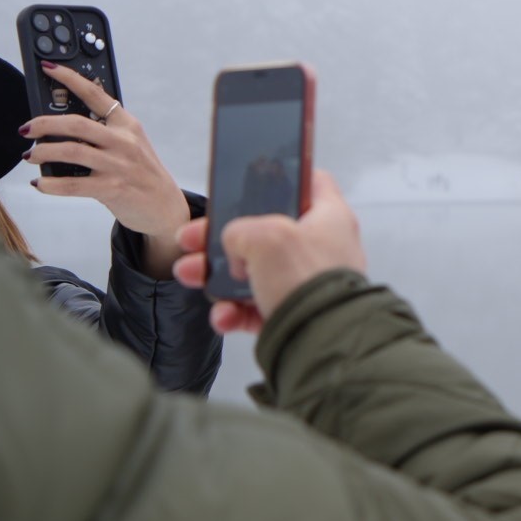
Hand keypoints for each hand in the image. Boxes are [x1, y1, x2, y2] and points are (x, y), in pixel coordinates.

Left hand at [24, 61, 189, 276]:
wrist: (166, 206)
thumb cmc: (141, 172)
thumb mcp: (131, 144)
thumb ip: (104, 131)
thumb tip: (60, 125)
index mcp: (127, 124)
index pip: (95, 94)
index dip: (69, 78)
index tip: (48, 68)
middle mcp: (123, 141)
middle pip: (76, 124)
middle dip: (45, 124)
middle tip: (26, 129)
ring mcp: (118, 165)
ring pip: (72, 151)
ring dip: (43, 153)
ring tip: (30, 156)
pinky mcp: (112, 189)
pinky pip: (74, 184)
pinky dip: (52, 185)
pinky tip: (40, 184)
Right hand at [172, 170, 364, 333]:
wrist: (322, 342)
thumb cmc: (308, 280)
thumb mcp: (266, 235)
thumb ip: (242, 229)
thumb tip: (235, 245)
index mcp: (329, 218)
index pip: (310, 183)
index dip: (280, 178)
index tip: (250, 183)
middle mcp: (323, 249)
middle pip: (266, 232)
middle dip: (222, 238)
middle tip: (192, 240)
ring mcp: (308, 284)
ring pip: (255, 272)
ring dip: (218, 275)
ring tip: (190, 275)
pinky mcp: (294, 315)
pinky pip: (256, 307)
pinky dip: (234, 311)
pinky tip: (222, 315)